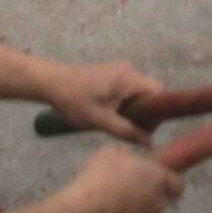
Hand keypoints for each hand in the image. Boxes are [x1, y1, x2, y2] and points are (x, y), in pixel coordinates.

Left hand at [36, 60, 161, 141]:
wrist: (52, 84)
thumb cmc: (76, 102)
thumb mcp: (102, 121)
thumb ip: (127, 132)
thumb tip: (149, 143)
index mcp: (130, 78)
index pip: (160, 92)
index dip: (159, 112)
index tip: (146, 128)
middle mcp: (129, 69)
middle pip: (151, 93)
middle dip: (145, 113)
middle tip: (130, 130)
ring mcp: (121, 70)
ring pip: (139, 93)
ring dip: (134, 109)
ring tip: (118, 124)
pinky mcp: (113, 73)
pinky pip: (129, 89)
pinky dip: (126, 103)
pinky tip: (111, 114)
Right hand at [56, 145, 183, 212]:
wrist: (85, 212)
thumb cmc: (99, 179)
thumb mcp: (111, 152)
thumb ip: (128, 155)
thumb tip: (129, 158)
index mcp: (157, 177)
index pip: (178, 184)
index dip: (169, 182)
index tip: (158, 180)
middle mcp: (158, 201)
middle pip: (161, 198)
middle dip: (149, 194)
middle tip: (130, 189)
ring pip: (147, 211)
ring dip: (137, 206)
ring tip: (115, 200)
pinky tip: (110, 212)